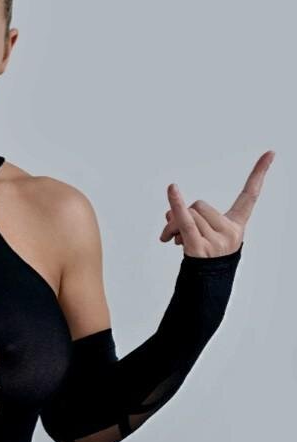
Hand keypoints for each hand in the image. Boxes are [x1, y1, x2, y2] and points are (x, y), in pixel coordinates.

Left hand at [159, 150, 273, 257]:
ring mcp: (217, 242)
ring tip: (170, 239)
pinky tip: (172, 188)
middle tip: (174, 231)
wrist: (202, 288)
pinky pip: (186, 222)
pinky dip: (176, 205)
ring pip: (188, 214)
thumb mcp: (202, 234)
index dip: (259, 173)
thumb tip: (170, 210)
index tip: (270, 152)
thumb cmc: (202, 258)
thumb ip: (189, 218)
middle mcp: (231, 233)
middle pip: (200, 206)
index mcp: (236, 226)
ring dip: (172, 223)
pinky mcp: (200, 249)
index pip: (250, 196)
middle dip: (183, 213)